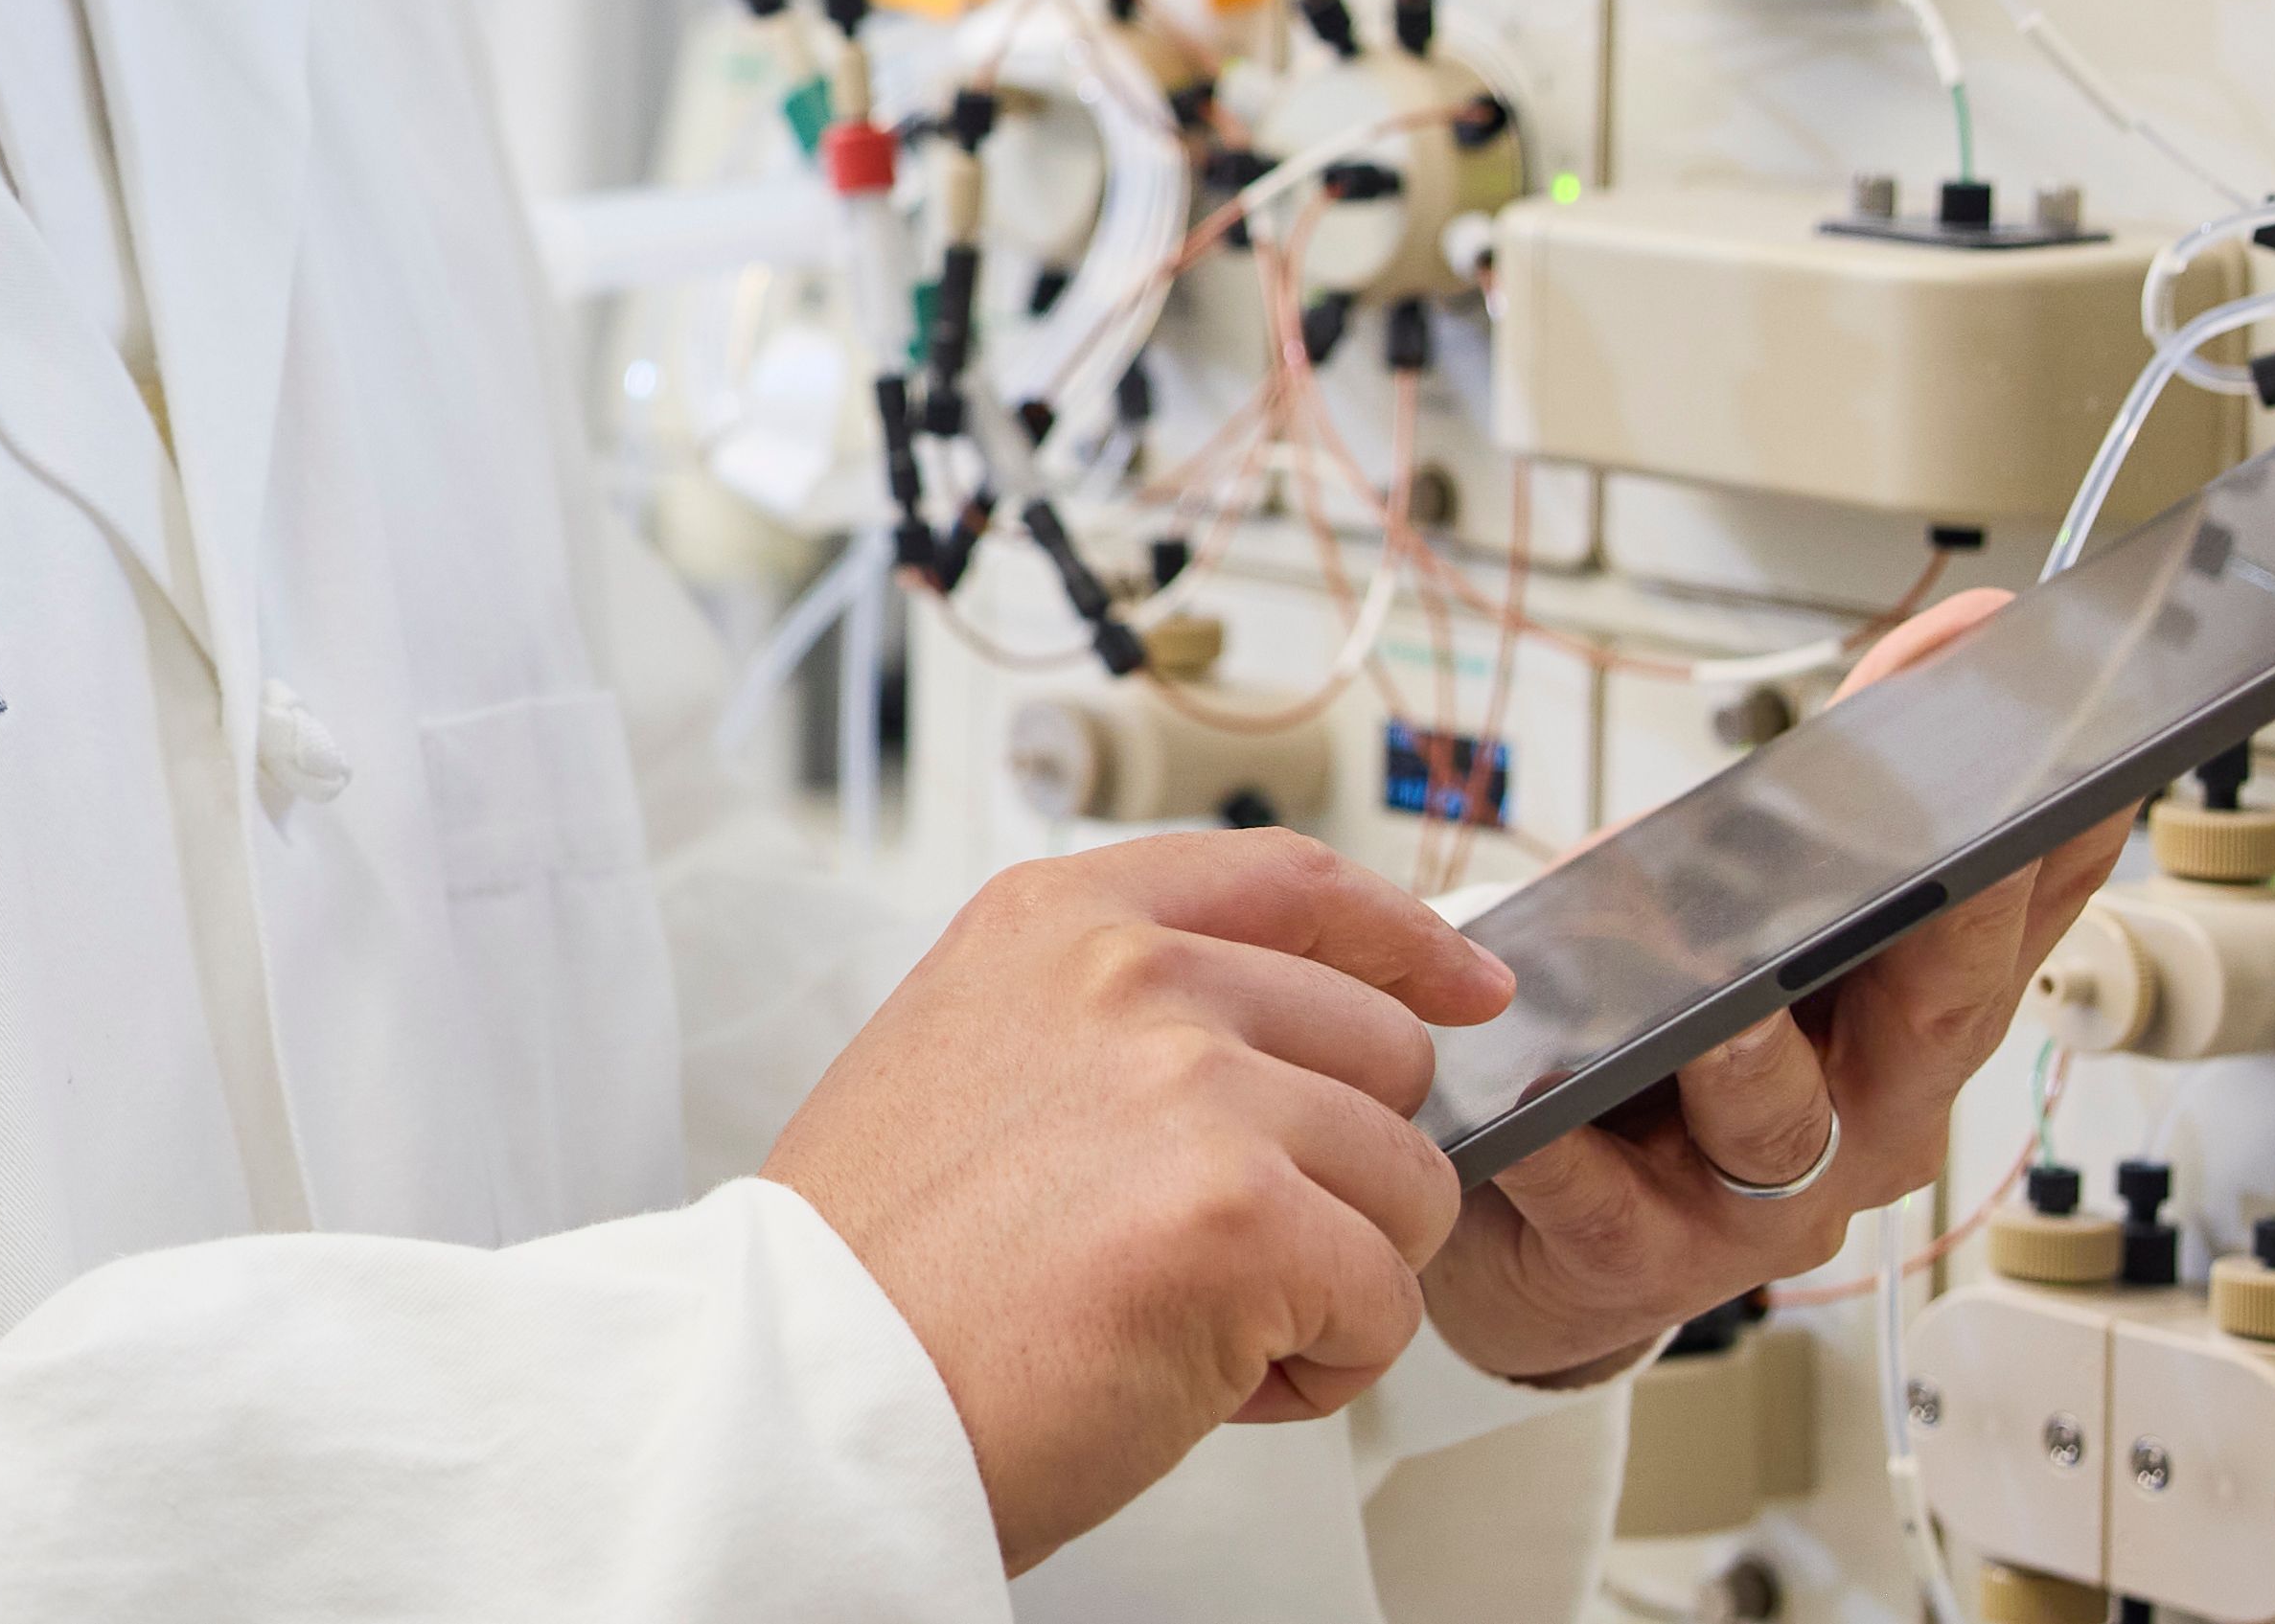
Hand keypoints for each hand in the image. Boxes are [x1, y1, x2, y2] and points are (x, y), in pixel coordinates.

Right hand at [771, 825, 1502, 1568]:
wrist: (812, 1394)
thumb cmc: (881, 1267)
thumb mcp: (964, 1057)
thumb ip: (1110, 1017)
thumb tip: (1285, 1042)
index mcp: (1055, 924)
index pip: (1285, 879)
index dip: (1398, 935)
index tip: (1463, 985)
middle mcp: (1131, 976)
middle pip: (1382, 1052)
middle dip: (1342, 1171)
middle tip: (1217, 1251)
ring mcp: (1195, 1086)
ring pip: (1407, 1189)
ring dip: (1331, 1279)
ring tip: (1189, 1318)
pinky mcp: (1246, 1216)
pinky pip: (1387, 1307)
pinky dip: (1318, 1370)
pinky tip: (1199, 1374)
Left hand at [1415, 590, 2136, 1391]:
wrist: (1546, 1235)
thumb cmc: (1661, 1058)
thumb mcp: (1735, 917)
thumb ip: (1812, 802)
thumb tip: (1940, 648)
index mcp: (1908, 1032)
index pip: (2014, 925)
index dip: (2065, 848)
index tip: (2098, 756)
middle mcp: (1868, 1118)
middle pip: (1939, 1018)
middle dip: (1956, 928)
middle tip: (1959, 852)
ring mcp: (1764, 1201)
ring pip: (1782, 1122)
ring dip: (1752, 1055)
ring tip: (1714, 1005)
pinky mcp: (1640, 1258)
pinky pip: (1607, 1200)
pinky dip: (1572, 1148)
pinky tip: (1534, 1100)